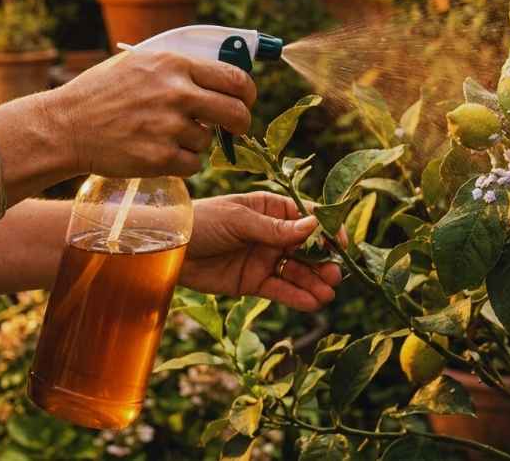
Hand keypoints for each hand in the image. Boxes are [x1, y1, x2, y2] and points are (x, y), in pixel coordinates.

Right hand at [45, 51, 255, 177]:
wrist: (66, 126)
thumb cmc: (101, 94)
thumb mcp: (140, 64)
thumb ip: (180, 69)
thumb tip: (222, 77)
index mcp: (174, 65)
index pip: (234, 78)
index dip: (247, 93)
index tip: (245, 101)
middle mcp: (176, 94)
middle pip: (236, 113)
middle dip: (240, 123)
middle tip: (233, 128)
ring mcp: (169, 127)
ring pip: (208, 141)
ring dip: (194, 142)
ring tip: (162, 135)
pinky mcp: (161, 158)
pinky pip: (192, 164)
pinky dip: (181, 162)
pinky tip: (157, 152)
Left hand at [179, 192, 341, 311]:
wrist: (169, 248)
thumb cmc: (202, 222)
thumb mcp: (239, 220)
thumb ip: (275, 228)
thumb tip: (314, 226)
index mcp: (268, 209)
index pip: (304, 218)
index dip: (325, 230)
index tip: (341, 243)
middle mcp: (270, 234)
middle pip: (305, 248)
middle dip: (322, 261)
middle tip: (335, 274)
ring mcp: (263, 258)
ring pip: (296, 272)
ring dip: (314, 282)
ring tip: (328, 293)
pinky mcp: (253, 282)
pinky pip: (280, 289)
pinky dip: (296, 296)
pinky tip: (312, 302)